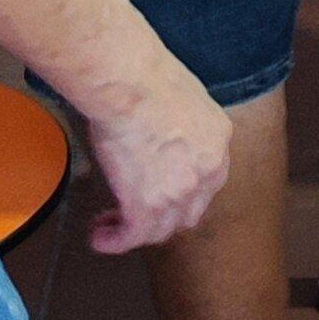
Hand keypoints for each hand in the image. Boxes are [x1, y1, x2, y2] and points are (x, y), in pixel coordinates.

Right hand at [85, 44, 232, 252]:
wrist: (130, 84)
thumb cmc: (146, 78)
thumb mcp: (184, 98)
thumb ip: (184, 126)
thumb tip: (165, 136)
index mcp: (218, 140)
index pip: (206, 180)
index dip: (181, 192)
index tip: (160, 191)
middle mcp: (206, 171)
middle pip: (188, 211)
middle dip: (162, 215)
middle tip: (136, 210)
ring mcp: (180, 192)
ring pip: (160, 229)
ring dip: (135, 231)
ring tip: (111, 225)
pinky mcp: (147, 207)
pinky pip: (132, 236)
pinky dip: (115, 241)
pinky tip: (101, 236)